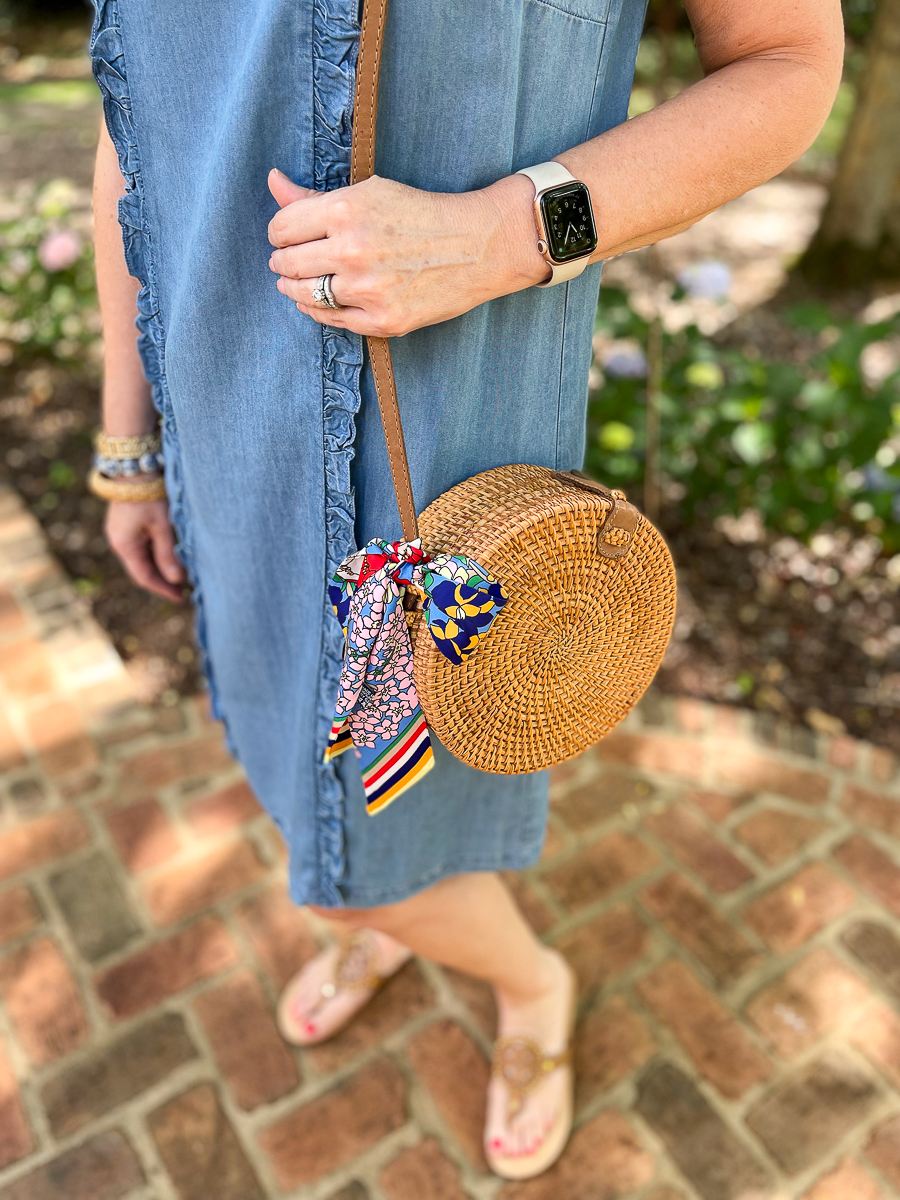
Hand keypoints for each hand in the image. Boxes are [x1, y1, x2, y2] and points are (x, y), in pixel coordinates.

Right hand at [105, 497, 186, 601]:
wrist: (133, 467)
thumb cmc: (149, 495)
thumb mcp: (162, 526)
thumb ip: (168, 554)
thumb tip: (176, 579)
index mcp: (125, 546)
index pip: (145, 577)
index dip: (163, 589)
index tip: (181, 597)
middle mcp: (119, 542)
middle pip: (142, 569)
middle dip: (163, 580)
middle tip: (184, 589)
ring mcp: (120, 532)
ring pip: (142, 558)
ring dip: (160, 567)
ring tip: (181, 573)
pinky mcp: (126, 524)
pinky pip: (141, 546)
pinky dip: (155, 554)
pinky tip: (170, 555)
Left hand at [266, 168, 546, 337]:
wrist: (479, 245)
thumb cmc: (422, 214)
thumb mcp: (371, 192)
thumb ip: (315, 197)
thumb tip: (272, 181)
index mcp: (346, 210)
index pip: (282, 228)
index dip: (280, 233)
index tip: (287, 236)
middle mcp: (353, 251)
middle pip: (287, 263)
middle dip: (282, 261)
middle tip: (287, 260)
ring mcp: (368, 290)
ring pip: (305, 295)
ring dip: (295, 288)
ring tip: (298, 282)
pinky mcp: (383, 320)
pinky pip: (332, 320)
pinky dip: (319, 310)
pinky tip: (322, 300)